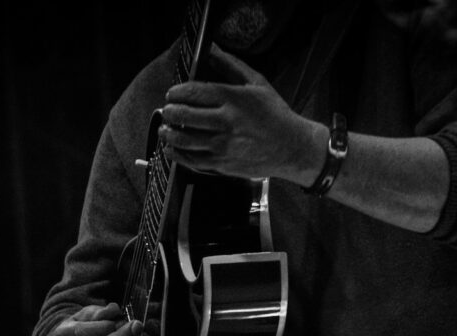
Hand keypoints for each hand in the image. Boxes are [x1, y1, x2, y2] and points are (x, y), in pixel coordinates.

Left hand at [159, 43, 323, 184]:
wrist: (292, 148)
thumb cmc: (275, 114)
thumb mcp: (257, 83)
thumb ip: (231, 65)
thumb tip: (211, 50)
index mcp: (233, 100)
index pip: (194, 92)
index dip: (177, 92)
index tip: (172, 93)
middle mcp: (226, 122)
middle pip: (185, 115)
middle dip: (170, 112)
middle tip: (167, 110)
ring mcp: (222, 146)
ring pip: (184, 140)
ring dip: (168, 134)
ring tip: (165, 130)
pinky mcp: (222, 165)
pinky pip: (191, 160)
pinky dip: (176, 154)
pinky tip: (171, 149)